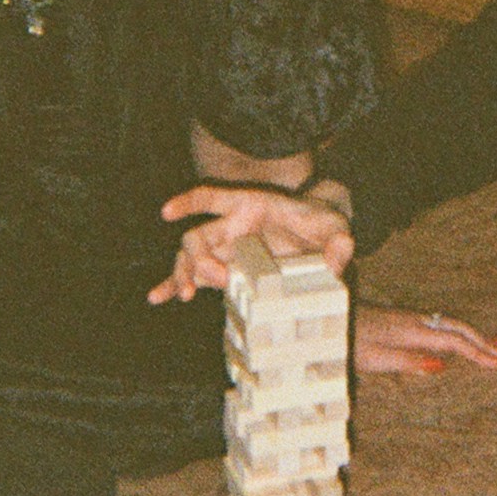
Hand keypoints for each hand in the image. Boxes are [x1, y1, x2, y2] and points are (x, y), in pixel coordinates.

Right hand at [150, 182, 353, 302]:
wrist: (320, 236)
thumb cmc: (323, 225)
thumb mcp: (336, 228)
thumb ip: (338, 242)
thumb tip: (335, 263)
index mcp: (251, 206)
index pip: (213, 198)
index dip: (189, 203)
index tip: (167, 213)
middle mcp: (232, 225)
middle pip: (198, 237)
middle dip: (198, 258)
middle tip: (215, 280)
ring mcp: (227, 248)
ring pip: (191, 257)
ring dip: (182, 274)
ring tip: (184, 295)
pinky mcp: (228, 268)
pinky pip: (196, 275)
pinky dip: (175, 283)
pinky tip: (158, 297)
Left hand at [354, 303, 496, 376]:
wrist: (327, 317)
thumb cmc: (347, 342)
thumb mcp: (373, 359)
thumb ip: (408, 362)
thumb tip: (443, 367)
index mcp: (412, 331)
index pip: (455, 342)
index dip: (480, 354)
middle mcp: (415, 320)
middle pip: (460, 329)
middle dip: (487, 342)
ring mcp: (410, 317)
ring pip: (453, 324)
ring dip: (477, 336)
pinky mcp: (403, 320)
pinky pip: (442, 324)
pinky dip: (461, 332)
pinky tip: (463, 340)